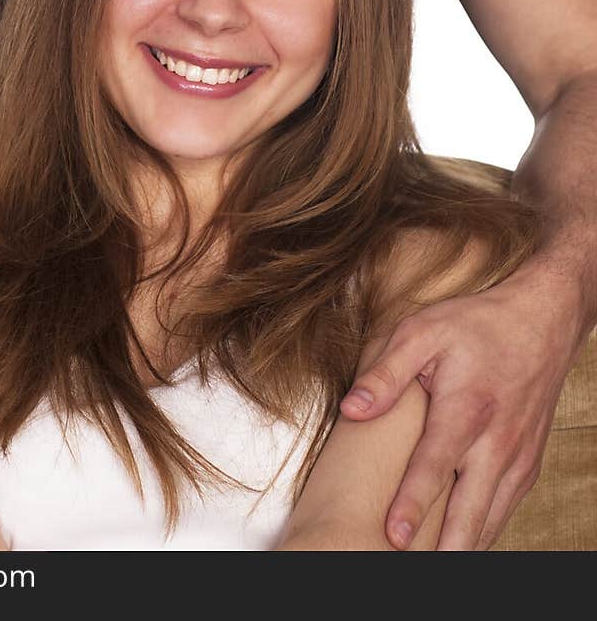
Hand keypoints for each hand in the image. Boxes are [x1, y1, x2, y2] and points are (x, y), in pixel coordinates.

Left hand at [338, 264, 583, 549]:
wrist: (541, 320)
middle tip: (417, 574)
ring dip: (465, 546)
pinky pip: (504, 508)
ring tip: (435, 569)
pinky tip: (461, 546)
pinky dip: (484, 532)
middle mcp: (497, 440)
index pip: (436, 464)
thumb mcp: (423, 330)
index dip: (414, 503)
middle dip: (447, 548)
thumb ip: (386, 372)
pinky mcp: (527, 463)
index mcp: (467, 407)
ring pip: (491, 517)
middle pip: (471, 508)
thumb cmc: (476, 324)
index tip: (394, 535)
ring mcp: (517, 456)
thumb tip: (352, 408)